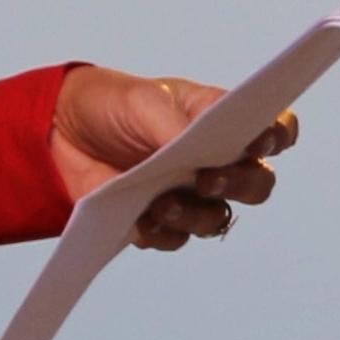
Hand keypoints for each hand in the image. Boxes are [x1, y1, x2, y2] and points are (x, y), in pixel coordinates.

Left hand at [49, 66, 303, 251]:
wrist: (62, 132)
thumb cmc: (115, 105)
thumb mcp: (142, 101)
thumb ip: (173, 125)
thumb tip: (196, 152)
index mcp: (223, 120)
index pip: (274, 130)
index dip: (278, 136)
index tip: (261, 140)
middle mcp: (218, 162)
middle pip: (256, 184)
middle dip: (240, 184)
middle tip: (208, 178)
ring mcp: (191, 195)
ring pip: (216, 219)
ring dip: (195, 215)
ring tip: (163, 204)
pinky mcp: (161, 222)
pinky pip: (175, 239)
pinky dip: (162, 233)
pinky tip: (143, 222)